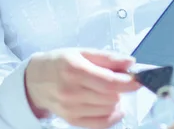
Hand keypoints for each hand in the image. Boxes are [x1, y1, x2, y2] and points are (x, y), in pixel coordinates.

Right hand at [25, 48, 141, 128]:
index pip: (109, 82)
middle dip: (122, 88)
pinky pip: (101, 123)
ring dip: (116, 99)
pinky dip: (112, 115)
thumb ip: (108, 57)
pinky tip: (112, 106)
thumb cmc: (59, 62)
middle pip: (111, 97)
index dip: (129, 82)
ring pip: (109, 109)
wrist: (35, 80)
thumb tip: (130, 63)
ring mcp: (71, 109)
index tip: (139, 79)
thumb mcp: (82, 52)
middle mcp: (72, 92)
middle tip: (120, 79)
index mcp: (75, 70)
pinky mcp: (72, 120)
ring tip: (110, 89)